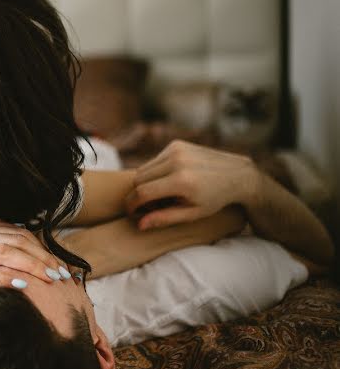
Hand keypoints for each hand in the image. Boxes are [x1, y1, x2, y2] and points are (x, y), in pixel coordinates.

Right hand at [0, 219, 68, 314]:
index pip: (20, 235)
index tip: (62, 268)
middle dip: (43, 258)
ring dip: (30, 266)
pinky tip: (22, 285)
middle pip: (15, 242)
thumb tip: (28, 258)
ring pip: (1, 253)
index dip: (44, 250)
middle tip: (62, 275)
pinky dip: (4, 278)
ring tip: (49, 279)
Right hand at [125, 140, 257, 229]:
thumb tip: (139, 224)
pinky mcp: (176, 144)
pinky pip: (154, 161)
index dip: (131, 204)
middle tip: (146, 206)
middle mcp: (178, 162)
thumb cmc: (215, 199)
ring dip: (144, 183)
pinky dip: (154, 172)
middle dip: (137, 194)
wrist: (238, 175)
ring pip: (143, 168)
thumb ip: (164, 218)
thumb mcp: (192, 213)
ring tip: (158, 196)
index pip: (142, 192)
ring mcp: (177, 150)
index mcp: (182, 181)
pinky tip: (167, 182)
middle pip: (139, 179)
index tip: (131, 212)